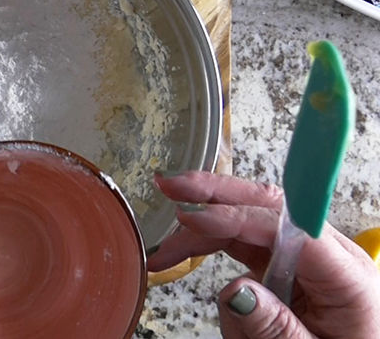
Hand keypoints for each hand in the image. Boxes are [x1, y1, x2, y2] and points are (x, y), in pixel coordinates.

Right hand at [149, 171, 379, 338]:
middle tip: (170, 186)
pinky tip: (180, 253)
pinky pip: (239, 245)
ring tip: (164, 246)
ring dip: (200, 226)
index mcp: (345, 274)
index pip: (287, 228)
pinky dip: (206, 245)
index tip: (195, 219)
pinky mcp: (280, 266)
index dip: (237, 217)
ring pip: (243, 223)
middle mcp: (322, 256)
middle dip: (213, 193)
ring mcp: (298, 259)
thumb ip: (276, 328)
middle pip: (265, 206)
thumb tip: (236, 292)